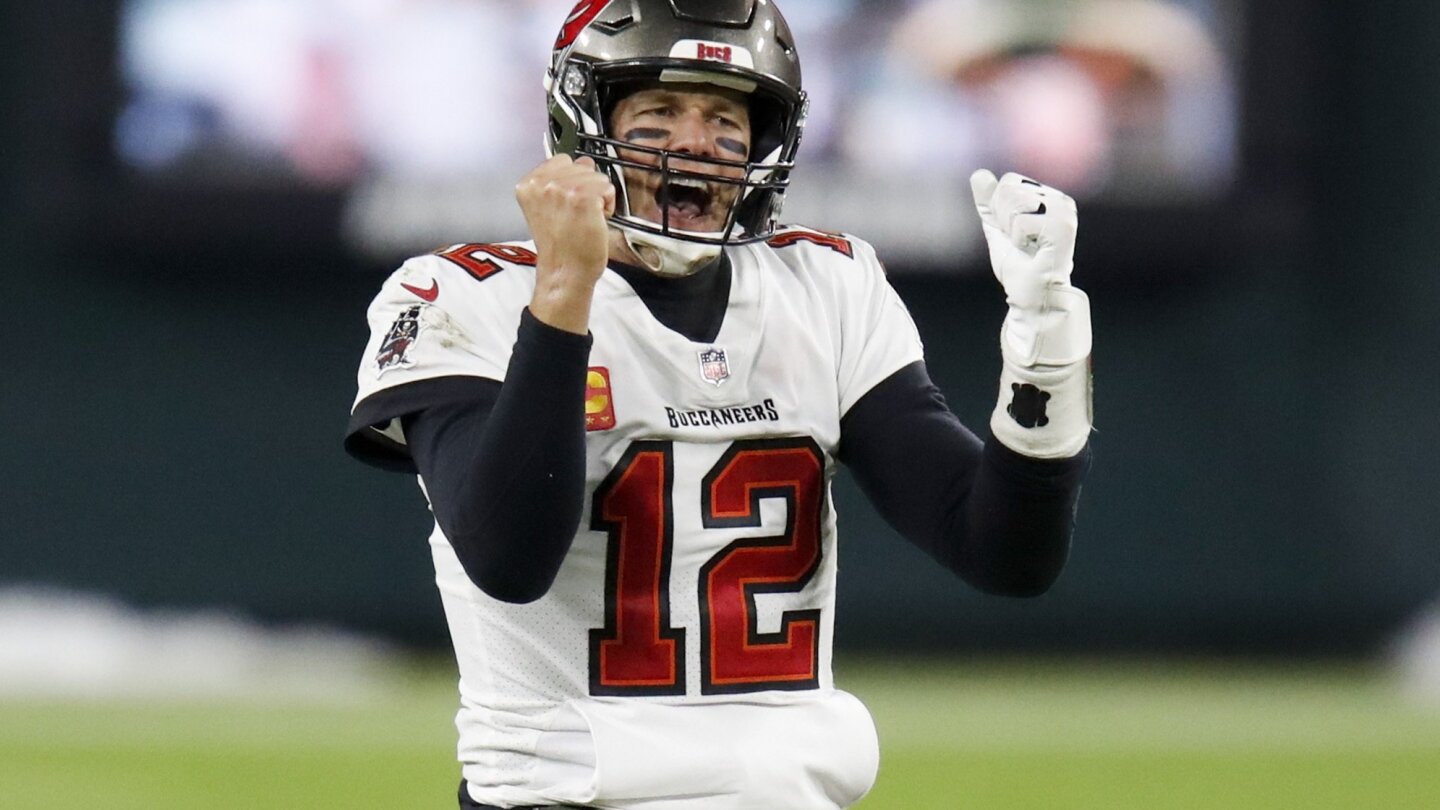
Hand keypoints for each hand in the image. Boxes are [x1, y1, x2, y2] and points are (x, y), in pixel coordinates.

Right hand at [516, 155, 616, 332]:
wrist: (565, 272)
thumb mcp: (546, 207)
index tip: (568, 202)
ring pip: (597, 176)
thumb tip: (583, 162)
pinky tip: (595, 221)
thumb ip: (558, 181)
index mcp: (528, 184)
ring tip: (584, 218)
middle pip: (581, 165)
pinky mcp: (582, 197)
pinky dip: (608, 205)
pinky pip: (607, 188)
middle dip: (585, 188)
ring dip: (598, 197)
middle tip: (576, 215)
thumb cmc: (560, 247)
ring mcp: (562, 188)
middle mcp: (542, 183)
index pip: (561, 160)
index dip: (571, 181)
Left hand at [969, 170, 1088, 366]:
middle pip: (1009, 188)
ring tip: (1029, 248)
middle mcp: (1061, 200)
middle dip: (1005, 220)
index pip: (1009, 182)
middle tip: (1021, 244)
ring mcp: (1064, 213)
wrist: (1032, 297)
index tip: (1015, 234)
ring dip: (1013, 231)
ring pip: (1015, 202)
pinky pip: (1022, 221)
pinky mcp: (1063, 227)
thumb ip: (989, 202)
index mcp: (1049, 197)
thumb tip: (978, 173)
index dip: (1001, 211)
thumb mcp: (998, 229)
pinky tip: (1035, 252)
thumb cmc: (1019, 266)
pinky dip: (1020, 240)